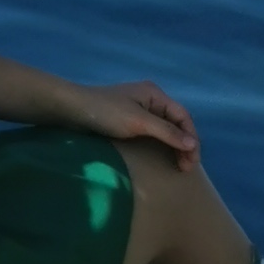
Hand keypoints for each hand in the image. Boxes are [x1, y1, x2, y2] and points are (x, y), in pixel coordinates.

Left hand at [53, 78, 199, 168]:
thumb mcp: (138, 122)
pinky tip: (164, 157)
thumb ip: (166, 132)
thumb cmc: (106, 113)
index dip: (191, 137)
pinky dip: (162, 146)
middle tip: (186, 168)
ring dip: (175, 147)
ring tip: (179, 166)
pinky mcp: (129, 122)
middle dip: (185, 144)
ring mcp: (140, 111)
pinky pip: (153, 134)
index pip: (183, 116)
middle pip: (176, 123)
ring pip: (166, 130)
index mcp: (155, 94)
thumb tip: (192, 144)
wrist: (72, 110)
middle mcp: (150, 100)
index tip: (192, 160)